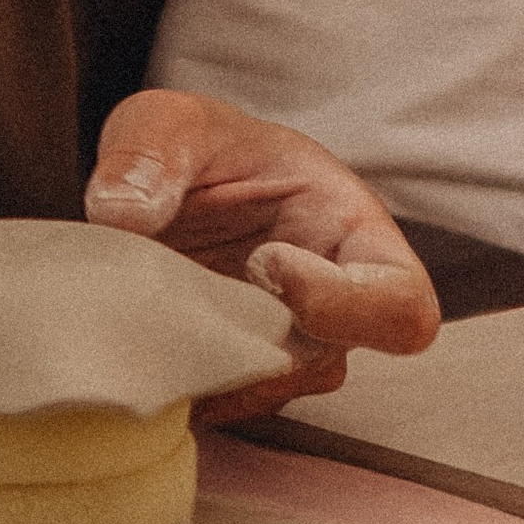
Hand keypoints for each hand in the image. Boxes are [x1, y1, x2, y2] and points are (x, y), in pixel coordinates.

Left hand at [83, 87, 440, 422]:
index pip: (400, 305)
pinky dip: (175, 383)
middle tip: (176, 297)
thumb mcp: (172, 121)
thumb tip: (122, 214)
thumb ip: (150, 152)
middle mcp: (334, 304)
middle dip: (245, 339)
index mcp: (350, 231)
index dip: (342, 304)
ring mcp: (286, 348)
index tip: (263, 263)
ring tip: (142, 313)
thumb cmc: (201, 146)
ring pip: (264, 390)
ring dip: (202, 363)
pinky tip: (133, 344)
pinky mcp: (234, 375)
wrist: (174, 180)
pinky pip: (216, 402)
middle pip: (323, 364)